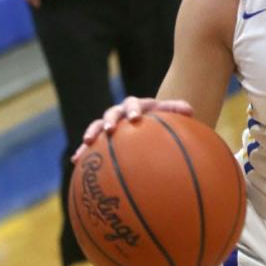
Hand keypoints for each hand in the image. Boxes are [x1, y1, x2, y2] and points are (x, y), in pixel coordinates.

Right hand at [72, 96, 194, 161]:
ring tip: (86, 143)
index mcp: (135, 106)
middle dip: (110, 121)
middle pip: (111, 113)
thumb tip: (191, 110)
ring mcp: (108, 125)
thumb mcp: (169, 114)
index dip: (133, 109)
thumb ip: (176, 110)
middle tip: (110, 129)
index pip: (132, 103)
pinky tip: (74, 161)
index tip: (136, 117)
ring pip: (96, 127)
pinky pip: (90, 145)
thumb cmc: (159, 119)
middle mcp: (119, 113)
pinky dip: (82, 151)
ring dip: (91, 133)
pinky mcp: (101, 138)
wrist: (146, 121)